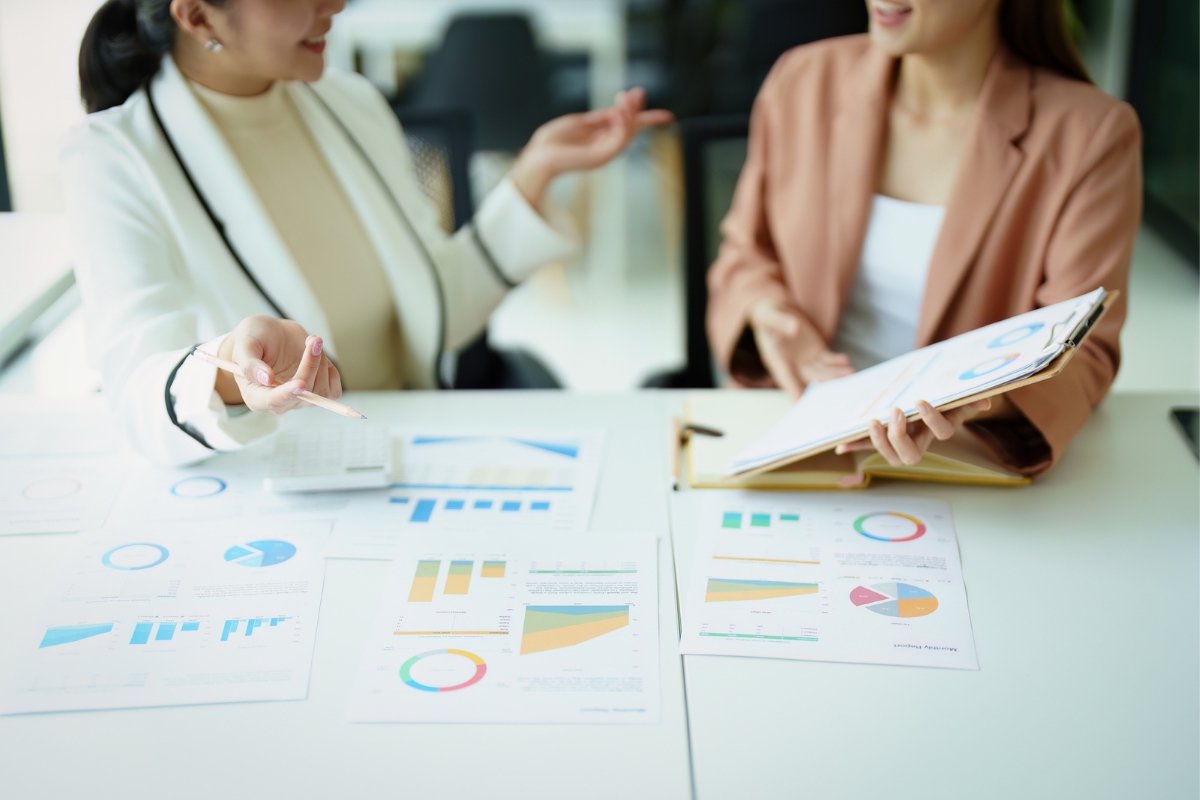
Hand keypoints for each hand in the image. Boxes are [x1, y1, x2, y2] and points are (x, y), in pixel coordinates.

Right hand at [213, 315, 341, 413]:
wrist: (272, 334)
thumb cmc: (254, 337)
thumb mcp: (245, 343)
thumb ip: (250, 363)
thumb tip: (266, 379)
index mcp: (256, 395)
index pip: (273, 402)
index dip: (287, 394)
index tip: (300, 383)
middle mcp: (280, 401)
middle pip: (303, 395)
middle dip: (310, 366)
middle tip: (313, 340)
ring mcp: (300, 399)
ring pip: (321, 391)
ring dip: (320, 362)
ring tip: (311, 341)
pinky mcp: (317, 392)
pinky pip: (333, 391)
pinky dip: (331, 371)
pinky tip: (319, 355)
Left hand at [508, 87, 673, 206]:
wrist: (539, 156)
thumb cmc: (553, 141)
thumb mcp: (580, 122)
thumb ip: (601, 117)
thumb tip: (620, 107)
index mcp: (601, 138)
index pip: (625, 124)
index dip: (640, 112)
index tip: (645, 95)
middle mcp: (606, 146)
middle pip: (631, 127)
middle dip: (636, 109)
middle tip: (638, 93)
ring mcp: (606, 153)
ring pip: (628, 132)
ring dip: (631, 114)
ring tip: (628, 99)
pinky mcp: (603, 157)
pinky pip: (620, 139)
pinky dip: (624, 125)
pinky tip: (620, 112)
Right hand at [745, 298, 853, 398]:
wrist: (775, 314)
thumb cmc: (767, 315)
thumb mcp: (769, 315)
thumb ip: (780, 322)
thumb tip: (793, 328)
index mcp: (775, 358)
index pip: (784, 375)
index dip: (791, 388)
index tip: (799, 401)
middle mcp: (791, 363)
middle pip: (808, 376)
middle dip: (823, 381)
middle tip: (838, 385)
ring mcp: (805, 359)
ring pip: (821, 370)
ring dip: (835, 373)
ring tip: (849, 373)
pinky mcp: (816, 352)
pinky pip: (828, 360)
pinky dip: (837, 361)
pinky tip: (845, 360)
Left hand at [835, 399, 993, 465]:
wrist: (928, 403)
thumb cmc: (943, 401)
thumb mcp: (955, 399)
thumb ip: (967, 402)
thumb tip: (985, 403)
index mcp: (940, 429)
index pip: (942, 434)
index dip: (932, 420)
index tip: (921, 401)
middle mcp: (921, 441)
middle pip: (911, 455)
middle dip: (900, 436)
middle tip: (895, 412)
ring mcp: (901, 443)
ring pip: (891, 456)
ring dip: (879, 441)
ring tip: (873, 421)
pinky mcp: (883, 439)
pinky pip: (868, 446)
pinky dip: (854, 445)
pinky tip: (840, 446)